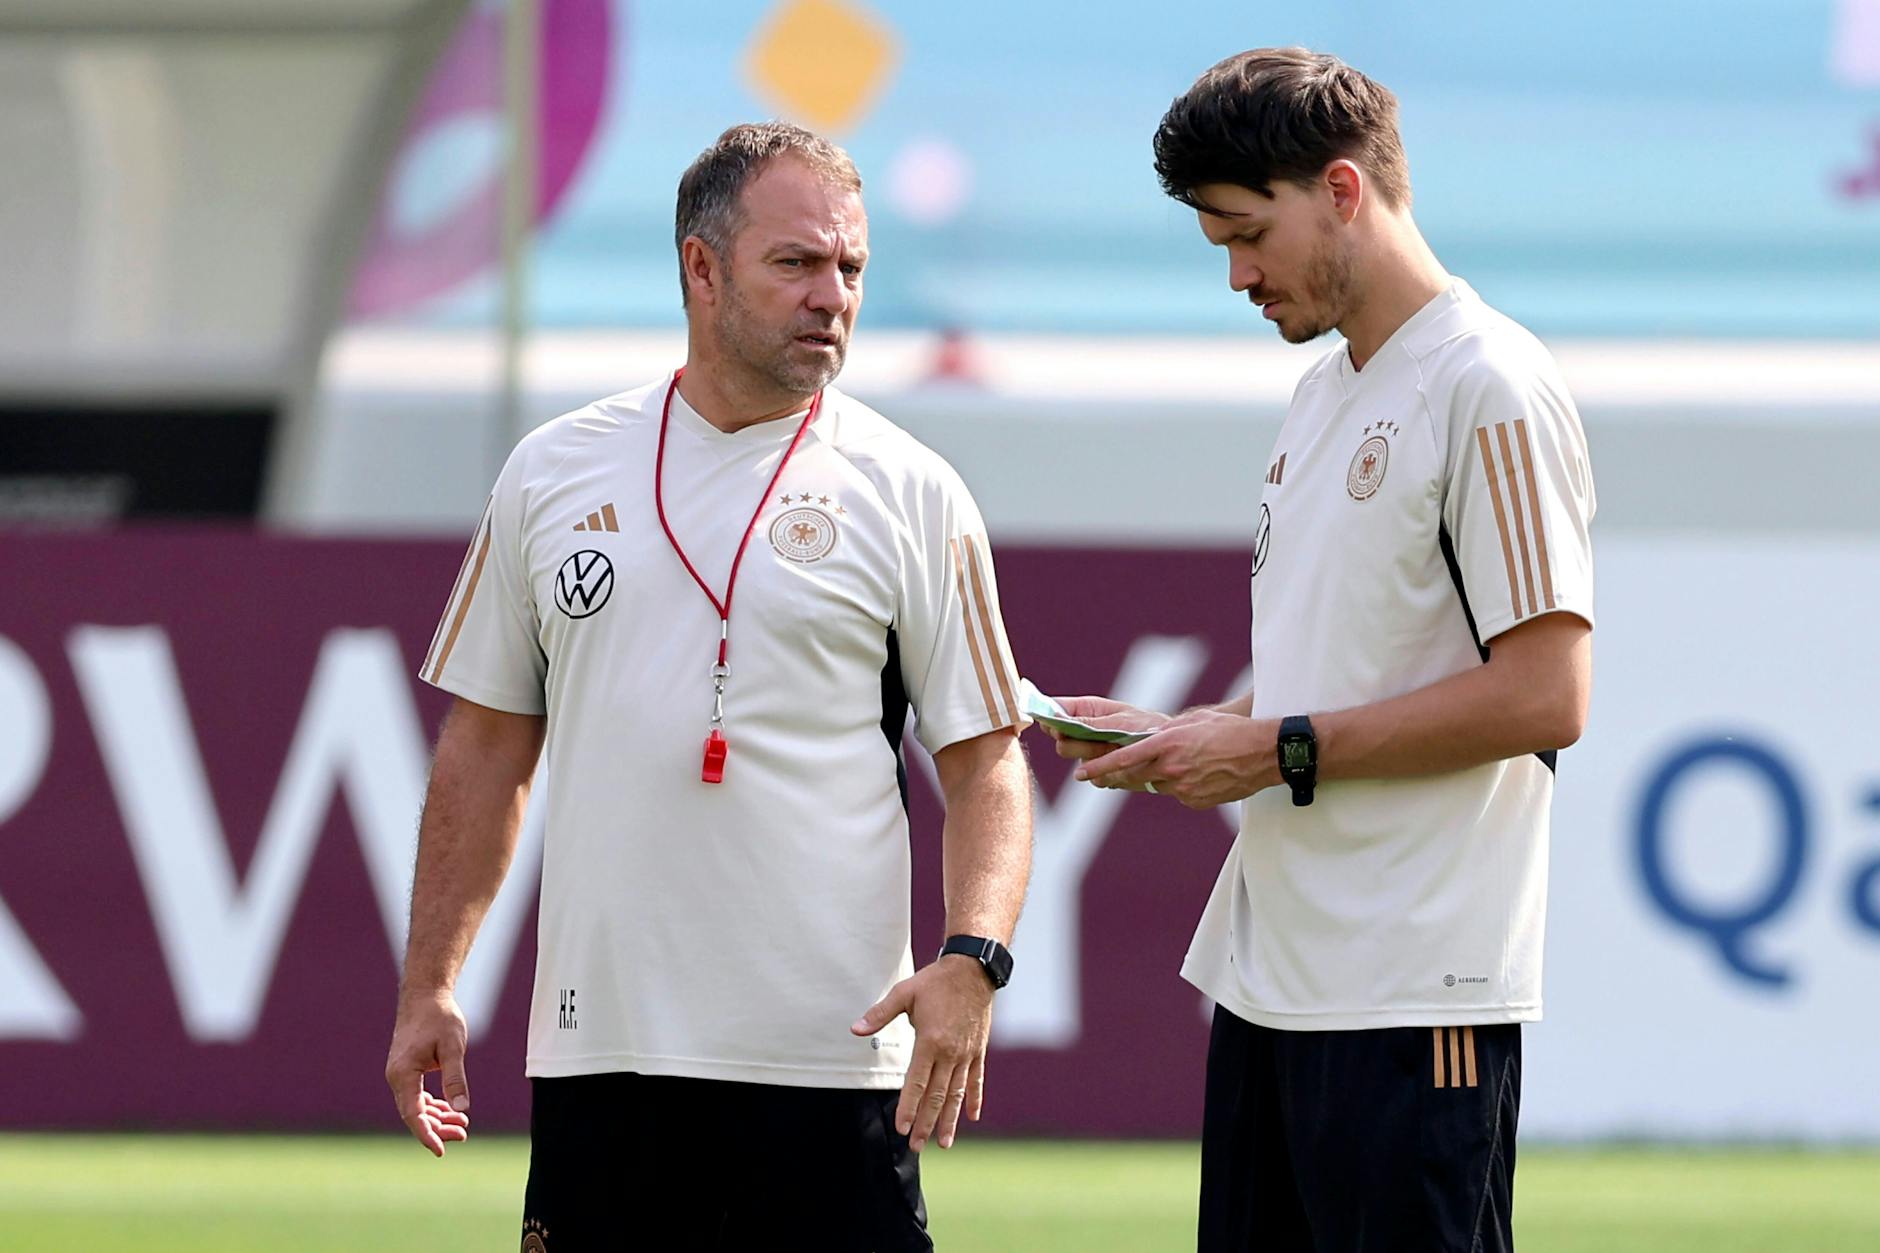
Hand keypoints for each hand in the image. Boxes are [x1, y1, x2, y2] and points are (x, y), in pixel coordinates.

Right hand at [386, 988, 472, 1156]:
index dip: (426, 1135)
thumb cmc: (440, 1018)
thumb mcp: (453, 1047)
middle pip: (415, 1115)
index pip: (413, 1114)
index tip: (440, 1151)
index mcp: (403, 1074)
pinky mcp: (407, 1071)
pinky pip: (418, 1096)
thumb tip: (462, 1108)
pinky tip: (451, 1111)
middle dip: (438, 1129)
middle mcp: (397, 1077)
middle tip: (464, 1134)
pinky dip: (434, 1106)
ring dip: (437, 1119)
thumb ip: (456, 1078)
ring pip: (416, 1107)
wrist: (426, 996)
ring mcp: (400, 1075)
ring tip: (462, 1126)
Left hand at [851, 956, 995, 1150]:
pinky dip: (974, 1100)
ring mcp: (967, 1054)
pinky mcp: (978, 1051)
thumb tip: (855, 1029)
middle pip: (936, 1096)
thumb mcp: (904, 993)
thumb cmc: (936, 981)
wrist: (974, 970)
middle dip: (925, 1123)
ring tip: (943, 1143)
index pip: (917, 1082)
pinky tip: (972, 1117)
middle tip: (917, 1146)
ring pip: (956, 1094)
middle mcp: (950, 1053)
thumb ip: (880, 1014)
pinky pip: (976, 1081)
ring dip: (949, 1120)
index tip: (902, 1128)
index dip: (908, 1107)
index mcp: (931, 1041)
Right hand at [1039, 696, 1169, 762]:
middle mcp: (1084, 731)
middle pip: (1060, 739)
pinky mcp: (1098, 773)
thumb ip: (1088, 723)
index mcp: (1087, 710)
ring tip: (1116, 749)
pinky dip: (1106, 773)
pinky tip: (1121, 765)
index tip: (1053, 725)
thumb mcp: (1120, 722)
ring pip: (1073, 757)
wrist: (1169, 755)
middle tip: (1097, 741)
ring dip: (1094, 755)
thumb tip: (1058, 719)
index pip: (1055, 710)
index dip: (1050, 717)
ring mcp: (1089, 753)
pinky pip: (1091, 777)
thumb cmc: (1148, 728)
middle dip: (1076, 742)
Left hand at [1076, 710, 1279, 808]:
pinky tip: (1198, 774)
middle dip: (1115, 776)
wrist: (1266, 753)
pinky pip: (1177, 794)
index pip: (1124, 758)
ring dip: (1153, 777)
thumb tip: (1150, 741)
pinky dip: (1178, 785)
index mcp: (1169, 744)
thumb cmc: (1232, 731)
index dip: (1100, 767)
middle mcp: (1172, 768)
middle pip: (1133, 777)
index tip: (1081, 774)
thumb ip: (1168, 733)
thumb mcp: (1195, 721)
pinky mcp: (1196, 801)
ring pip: (1156, 785)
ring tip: (1172, 765)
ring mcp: (1184, 788)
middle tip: (1097, 776)